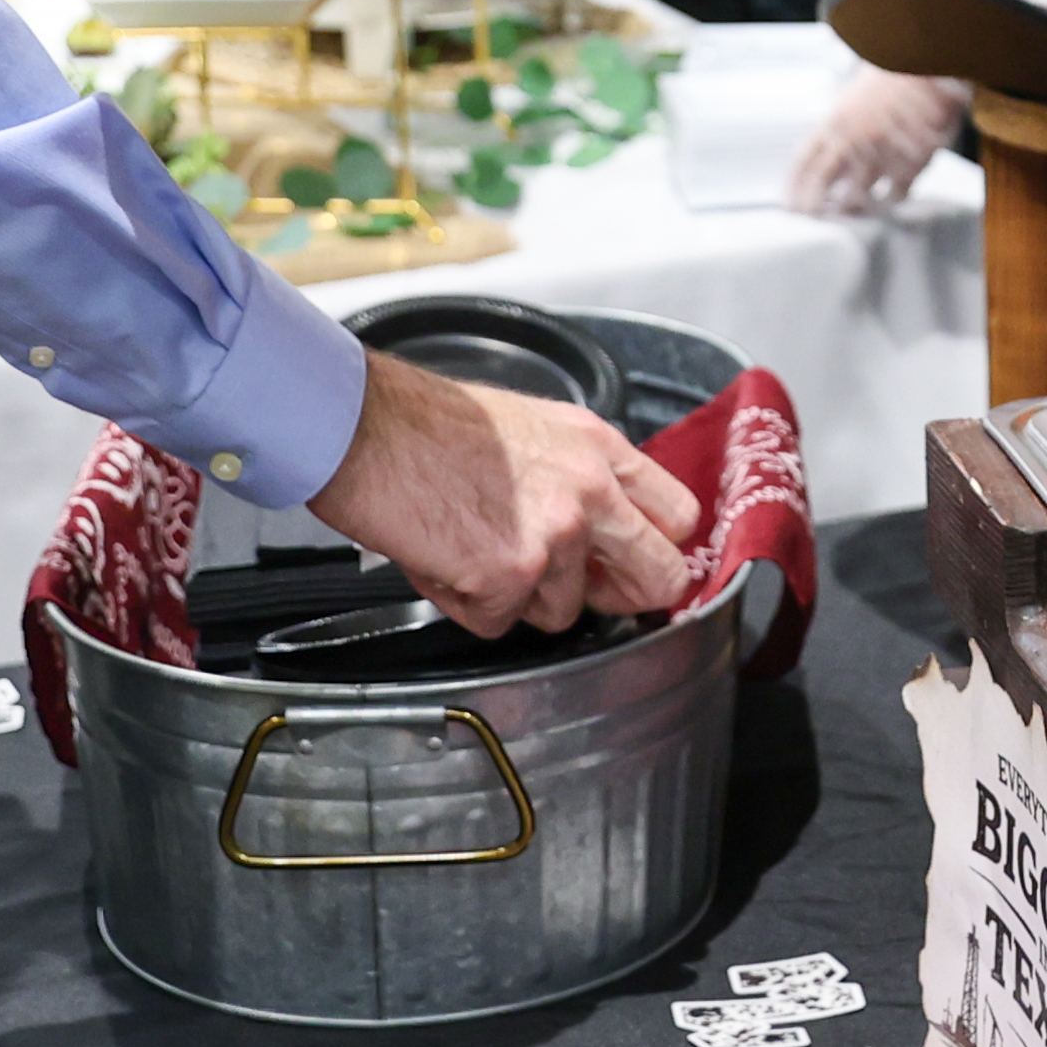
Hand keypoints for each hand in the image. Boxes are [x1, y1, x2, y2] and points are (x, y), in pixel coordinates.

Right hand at [305, 354, 705, 634]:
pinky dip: (470, 606)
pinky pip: (500, 622)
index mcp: (598, 449)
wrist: (368, 429)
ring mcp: (554, 538)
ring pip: (564, 611)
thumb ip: (579, 476)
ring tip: (477, 550)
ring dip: (522, 597)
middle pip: (658, 576)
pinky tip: (448, 562)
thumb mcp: (533, 426)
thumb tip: (600, 532)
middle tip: (596, 595)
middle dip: (628, 596)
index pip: (678, 516)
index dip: (663, 550)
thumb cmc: (430, 424)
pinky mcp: (509, 577)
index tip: (649, 565)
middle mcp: (589, 493)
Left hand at [786, 71, 963, 216]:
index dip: (795, 185)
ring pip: (858, 196)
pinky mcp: (910, 164)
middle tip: (814, 216)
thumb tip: (824, 158)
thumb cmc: (890, 80)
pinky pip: (895, 195)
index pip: (804, 160)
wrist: (926, 66)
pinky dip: (891, 199)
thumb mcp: (852, 98)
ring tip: (853, 210)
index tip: (791, 201)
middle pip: (822, 182)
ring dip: (853, 207)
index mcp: (834, 122)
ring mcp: (880, 154)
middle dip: (814, 204)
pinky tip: (890, 198)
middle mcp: (853, 140)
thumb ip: (838, 129)